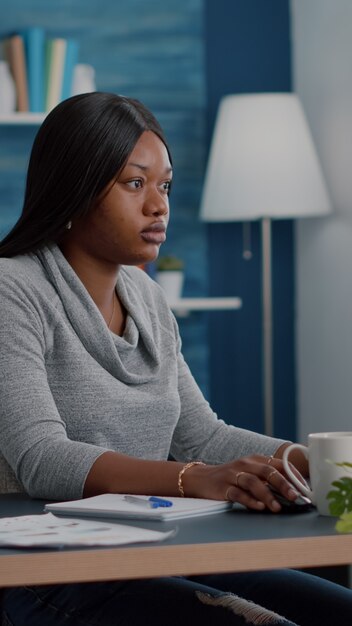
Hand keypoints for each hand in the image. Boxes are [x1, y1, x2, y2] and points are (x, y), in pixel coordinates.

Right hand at [182, 455, 301, 512]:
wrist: (201, 478)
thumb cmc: (232, 477)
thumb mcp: (251, 472)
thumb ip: (269, 480)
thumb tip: (294, 493)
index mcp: (256, 459)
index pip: (279, 464)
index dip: (293, 475)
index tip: (305, 488)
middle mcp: (246, 464)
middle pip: (268, 471)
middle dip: (283, 484)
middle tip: (295, 497)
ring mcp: (234, 475)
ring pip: (253, 482)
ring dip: (267, 495)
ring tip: (277, 508)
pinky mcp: (223, 487)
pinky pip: (238, 493)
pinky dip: (249, 500)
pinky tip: (258, 507)